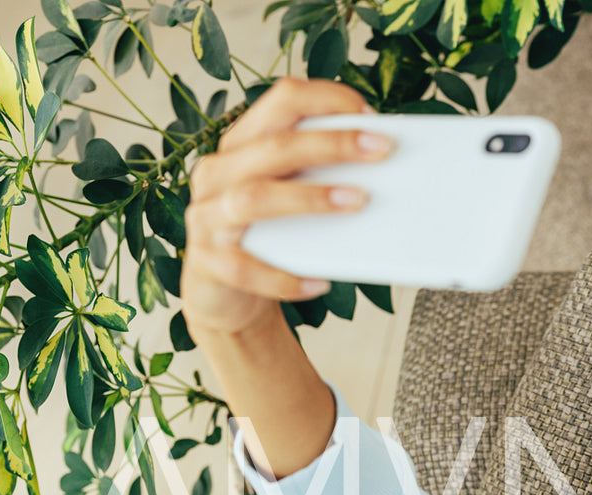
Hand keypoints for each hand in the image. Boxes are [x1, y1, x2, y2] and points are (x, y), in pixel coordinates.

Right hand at [182, 77, 392, 341]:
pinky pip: (246, 269)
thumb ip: (320, 174)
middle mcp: (219, 172)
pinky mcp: (208, 262)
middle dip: (332, 144)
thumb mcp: (292, 195)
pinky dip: (284, 277)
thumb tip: (384, 164)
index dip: (326, 100)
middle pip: (274, 146)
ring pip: (254, 198)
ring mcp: (207, 216)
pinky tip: (319, 284)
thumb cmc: (271, 237)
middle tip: (382, 149)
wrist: (226, 296)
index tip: (370, 114)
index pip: (281, 100)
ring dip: (309, 198)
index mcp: (242, 144)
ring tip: (358, 202)